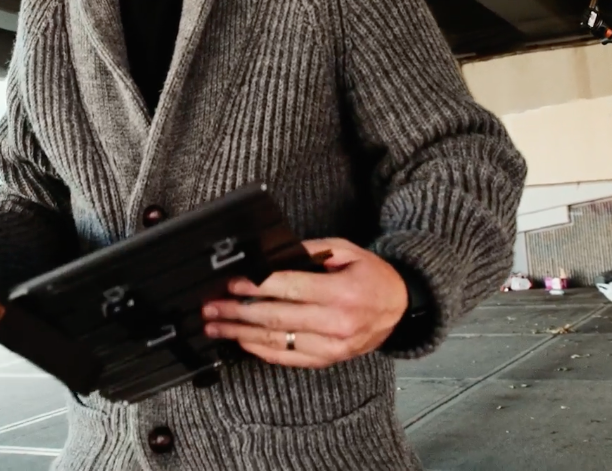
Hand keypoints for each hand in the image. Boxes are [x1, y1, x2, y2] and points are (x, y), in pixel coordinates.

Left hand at [202, 238, 407, 367]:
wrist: (400, 308)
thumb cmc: (372, 276)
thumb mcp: (348, 251)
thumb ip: (312, 251)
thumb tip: (273, 257)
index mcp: (341, 293)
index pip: (289, 290)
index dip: (256, 287)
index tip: (233, 284)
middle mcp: (336, 323)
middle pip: (277, 318)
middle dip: (238, 313)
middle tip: (211, 308)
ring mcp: (331, 346)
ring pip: (277, 341)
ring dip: (241, 334)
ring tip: (216, 326)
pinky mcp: (327, 360)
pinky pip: (288, 357)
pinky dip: (261, 350)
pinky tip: (241, 341)